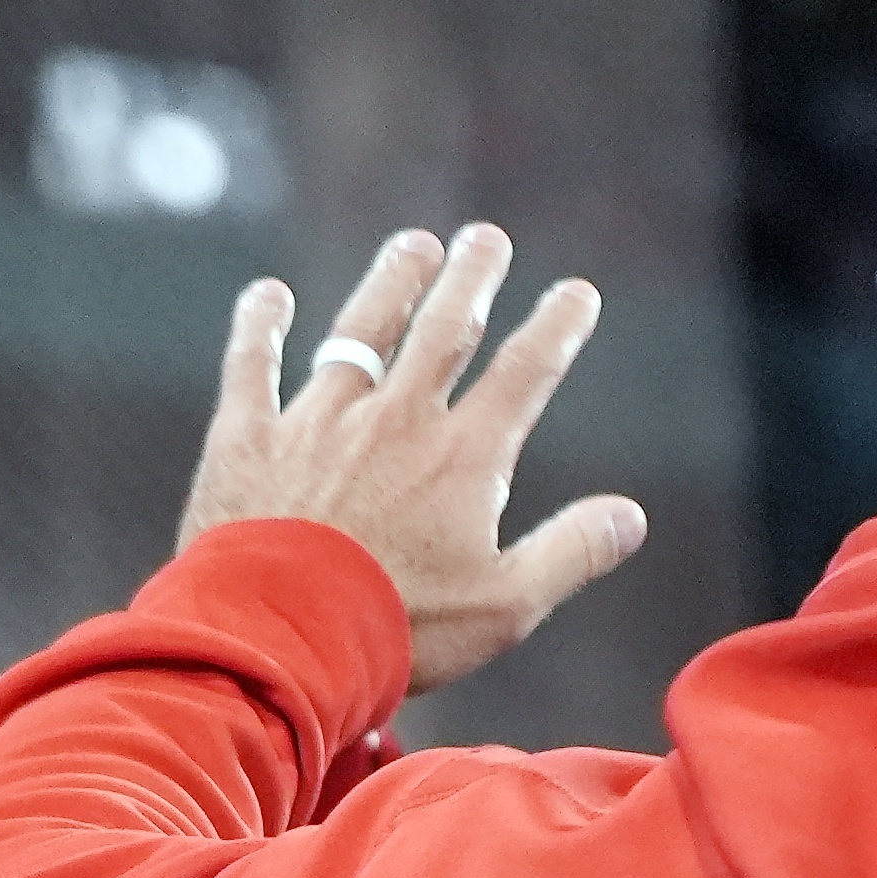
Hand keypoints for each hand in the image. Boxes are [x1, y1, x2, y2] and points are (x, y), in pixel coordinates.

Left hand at [184, 223, 642, 695]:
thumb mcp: (505, 606)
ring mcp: (316, 423)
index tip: (576, 293)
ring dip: (390, 284)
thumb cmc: (397, 630)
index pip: (525, 372)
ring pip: (359, 332)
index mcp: (463, 455)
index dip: (557, 327)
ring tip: (412, 247)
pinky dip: (260, 328)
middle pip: (443, 330)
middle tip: (485, 238)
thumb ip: (570, 552)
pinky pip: (252, 368)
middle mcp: (394, 420)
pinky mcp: (246, 441)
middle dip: (471, 279)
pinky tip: (268, 294)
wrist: (278, 639)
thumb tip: (630, 515)